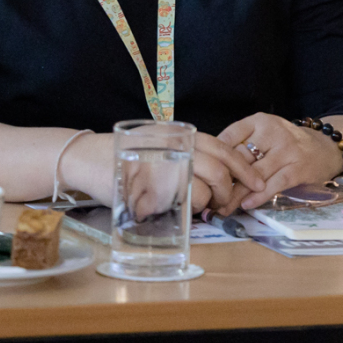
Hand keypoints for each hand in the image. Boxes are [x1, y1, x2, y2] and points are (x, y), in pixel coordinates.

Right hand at [70, 129, 263, 216]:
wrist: (86, 158)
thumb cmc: (124, 156)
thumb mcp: (160, 147)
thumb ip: (187, 156)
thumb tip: (218, 179)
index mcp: (181, 134)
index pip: (223, 147)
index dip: (244, 167)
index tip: (257, 182)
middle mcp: (175, 144)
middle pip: (218, 169)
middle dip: (230, 191)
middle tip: (227, 204)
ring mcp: (163, 164)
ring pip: (202, 188)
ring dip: (206, 203)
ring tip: (198, 206)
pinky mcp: (150, 186)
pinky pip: (178, 202)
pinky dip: (183, 209)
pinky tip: (177, 208)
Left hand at [217, 113, 342, 209]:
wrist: (324, 149)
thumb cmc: (286, 144)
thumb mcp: (265, 134)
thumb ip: (242, 144)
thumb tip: (210, 166)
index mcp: (260, 121)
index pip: (230, 135)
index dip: (214, 156)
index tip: (202, 173)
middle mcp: (273, 132)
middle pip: (240, 158)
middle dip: (222, 180)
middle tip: (208, 196)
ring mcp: (287, 150)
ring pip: (254, 174)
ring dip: (236, 194)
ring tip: (222, 207)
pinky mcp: (298, 168)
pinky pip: (274, 184)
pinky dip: (258, 196)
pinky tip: (246, 204)